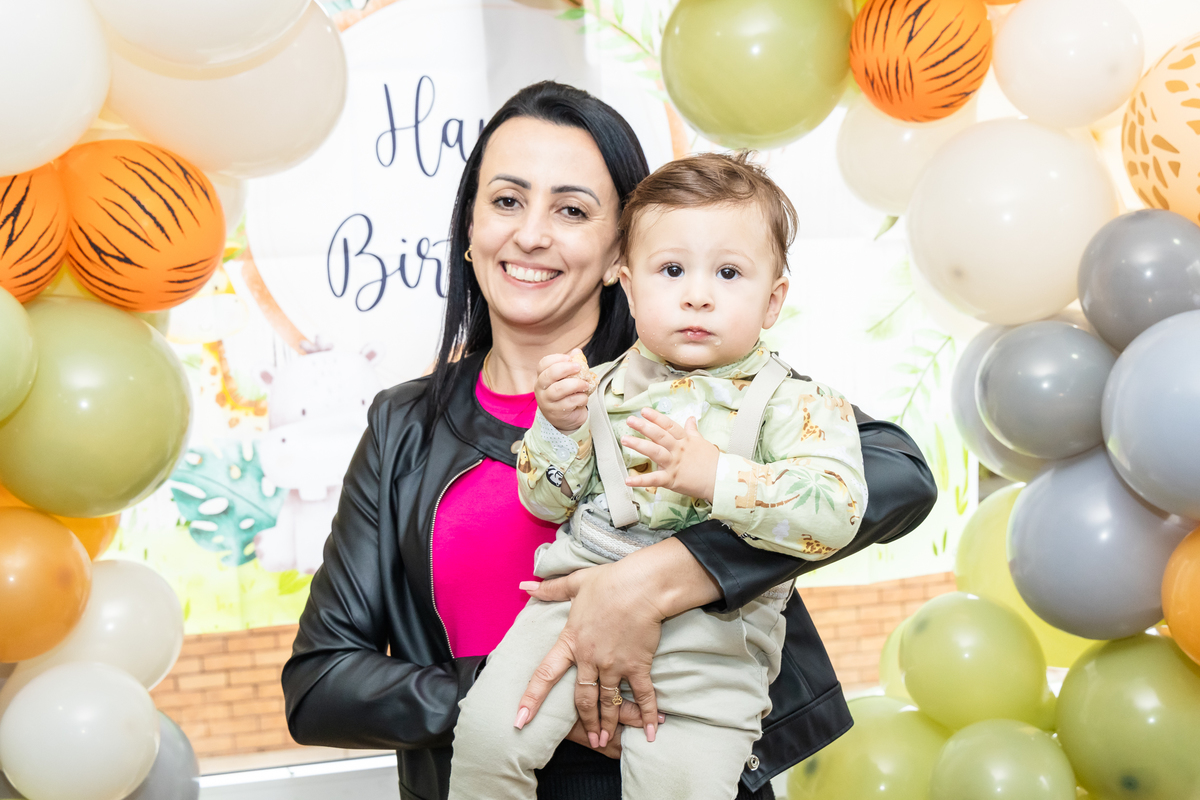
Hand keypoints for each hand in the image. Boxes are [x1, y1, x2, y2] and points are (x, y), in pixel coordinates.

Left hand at [514, 560, 664, 749]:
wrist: (642, 586)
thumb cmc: (610, 582)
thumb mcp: (576, 583)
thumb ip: (550, 589)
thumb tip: (525, 584)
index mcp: (571, 641)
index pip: (545, 674)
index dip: (532, 699)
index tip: (520, 720)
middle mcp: (590, 659)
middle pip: (582, 699)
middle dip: (585, 722)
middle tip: (589, 741)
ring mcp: (614, 665)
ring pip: (608, 702)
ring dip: (608, 724)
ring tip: (607, 742)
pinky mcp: (637, 665)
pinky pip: (643, 695)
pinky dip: (647, 714)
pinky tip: (652, 731)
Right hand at [535, 349, 591, 432]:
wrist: (564, 420)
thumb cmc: (565, 396)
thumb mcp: (567, 379)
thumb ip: (571, 365)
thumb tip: (577, 352)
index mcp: (542, 377)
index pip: (543, 364)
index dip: (556, 358)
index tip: (569, 358)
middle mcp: (540, 389)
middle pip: (549, 375)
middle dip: (566, 368)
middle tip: (579, 367)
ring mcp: (546, 401)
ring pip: (559, 389)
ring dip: (576, 384)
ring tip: (585, 384)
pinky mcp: (556, 412)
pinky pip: (569, 402)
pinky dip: (581, 398)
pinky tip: (584, 397)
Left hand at [623, 408, 719, 502]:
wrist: (721, 480)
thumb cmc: (712, 462)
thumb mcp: (702, 442)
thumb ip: (692, 431)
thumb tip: (691, 418)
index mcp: (685, 440)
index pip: (669, 426)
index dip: (656, 417)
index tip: (644, 411)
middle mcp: (678, 450)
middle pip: (660, 435)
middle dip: (644, 426)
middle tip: (630, 420)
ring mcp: (674, 464)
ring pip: (655, 452)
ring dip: (639, 445)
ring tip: (624, 439)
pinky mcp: (672, 479)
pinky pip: (654, 479)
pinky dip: (640, 480)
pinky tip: (628, 479)